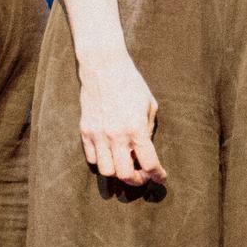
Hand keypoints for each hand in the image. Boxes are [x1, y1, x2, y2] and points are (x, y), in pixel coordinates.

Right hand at [77, 52, 166, 186]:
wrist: (103, 66)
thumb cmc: (131, 83)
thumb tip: (144, 151)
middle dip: (137, 180)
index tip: (161, 178)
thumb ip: (148, 130)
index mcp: (136, 127)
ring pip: (107, 171)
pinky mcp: (85, 131)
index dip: (157, 175)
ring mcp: (98, 134)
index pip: (149, 162)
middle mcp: (116, 134)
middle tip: (143, 176)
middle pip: (125, 174)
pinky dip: (103, 161)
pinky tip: (110, 154)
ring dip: (118, 173)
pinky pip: (92, 158)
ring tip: (125, 166)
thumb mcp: (148, 104)